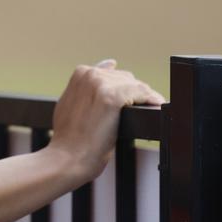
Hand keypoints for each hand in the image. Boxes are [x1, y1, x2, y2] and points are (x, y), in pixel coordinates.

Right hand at [45, 59, 164, 183]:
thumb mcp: (72, 102)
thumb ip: (88, 84)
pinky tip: (155, 109)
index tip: (129, 106)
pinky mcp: (112, 97)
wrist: (66, 158)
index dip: (124, 91)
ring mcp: (100, 84)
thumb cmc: (69, 137)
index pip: (114, 75)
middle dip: (134, 95)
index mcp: (81, 73)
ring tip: (147, 113)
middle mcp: (90, 74)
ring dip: (144, 99)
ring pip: (136, 86)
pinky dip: (152, 101)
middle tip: (135, 115)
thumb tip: (110, 63)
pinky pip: (143, 93)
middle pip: (127, 79)